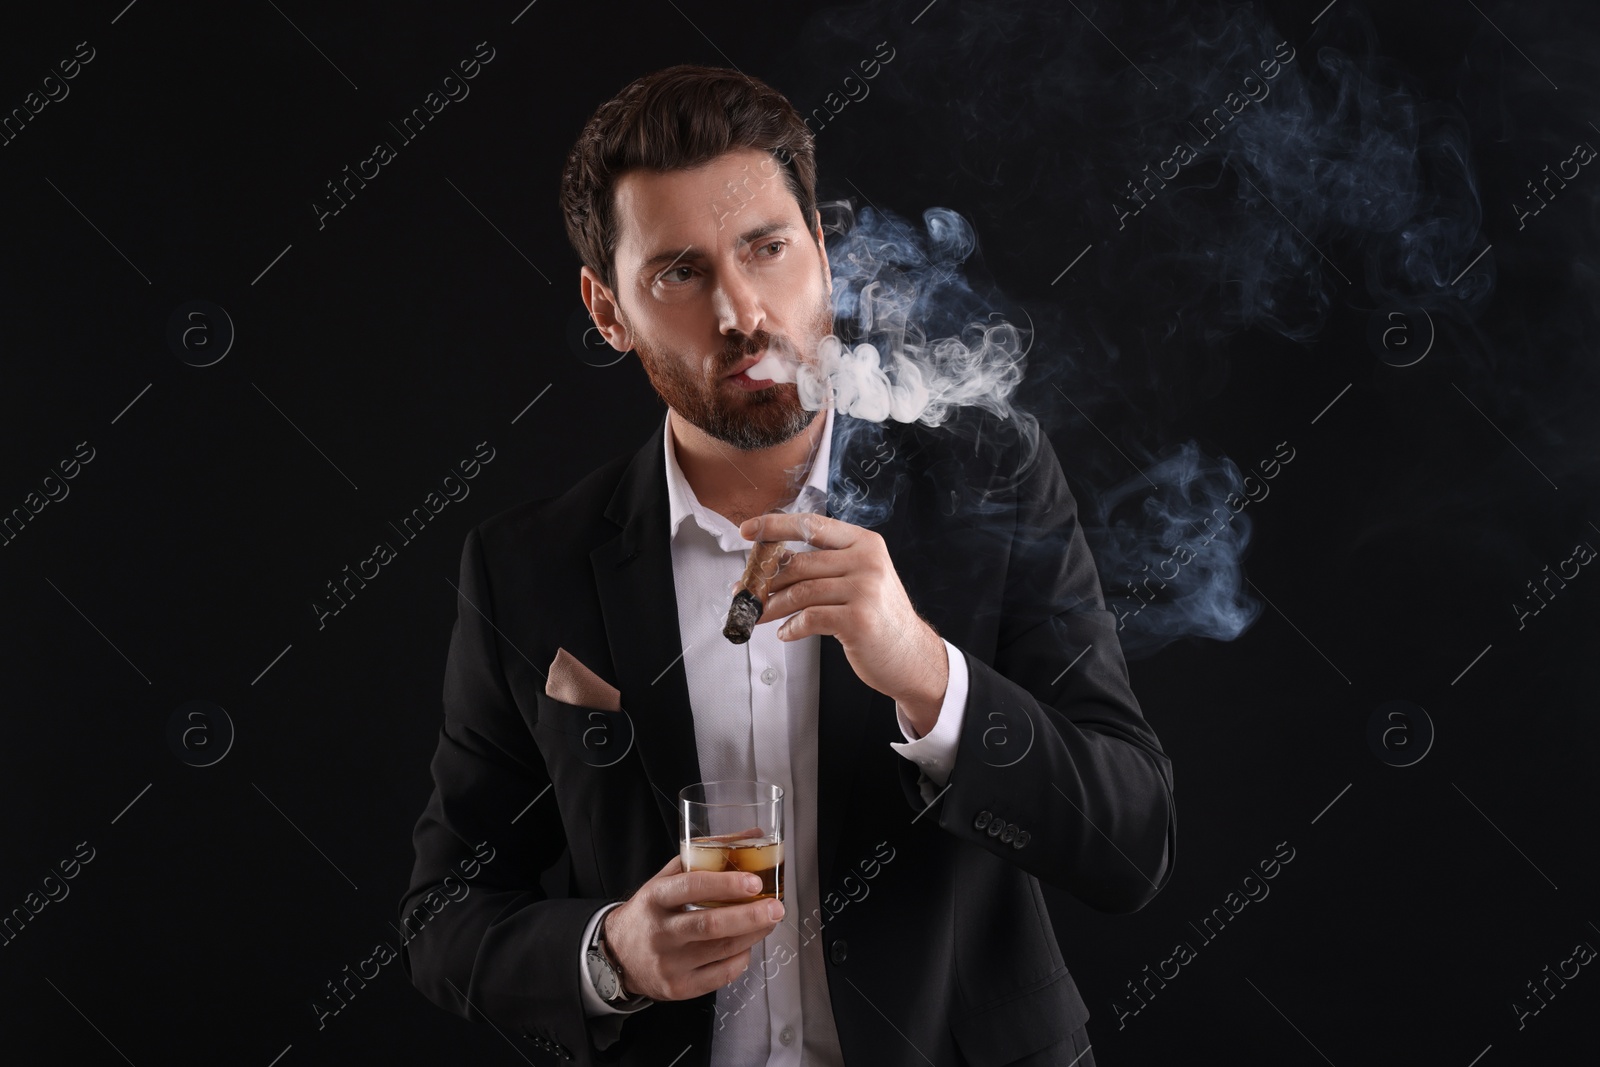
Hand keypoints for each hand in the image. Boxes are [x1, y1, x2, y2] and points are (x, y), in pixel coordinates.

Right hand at [603, 854, 783, 1001]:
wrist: (618, 956)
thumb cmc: (651, 911)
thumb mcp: (666, 879)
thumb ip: (704, 856)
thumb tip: (752, 834)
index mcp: (655, 897)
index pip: (691, 888)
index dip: (726, 884)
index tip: (754, 882)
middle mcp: (660, 932)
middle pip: (710, 925)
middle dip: (749, 916)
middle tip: (776, 907)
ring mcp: (668, 963)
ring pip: (720, 950)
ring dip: (752, 935)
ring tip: (769, 921)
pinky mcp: (678, 988)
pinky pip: (719, 975)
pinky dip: (740, 959)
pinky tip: (747, 946)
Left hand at [737, 511, 948, 723]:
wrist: (912, 656)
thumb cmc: (881, 618)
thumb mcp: (861, 579)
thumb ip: (826, 566)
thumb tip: (774, 563)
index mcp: (865, 543)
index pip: (813, 525)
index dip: (776, 525)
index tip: (749, 530)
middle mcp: (867, 561)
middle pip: (800, 563)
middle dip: (766, 579)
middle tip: (744, 591)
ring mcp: (865, 590)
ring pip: (800, 592)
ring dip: (772, 606)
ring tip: (758, 615)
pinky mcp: (858, 620)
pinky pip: (809, 619)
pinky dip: (791, 627)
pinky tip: (786, 632)